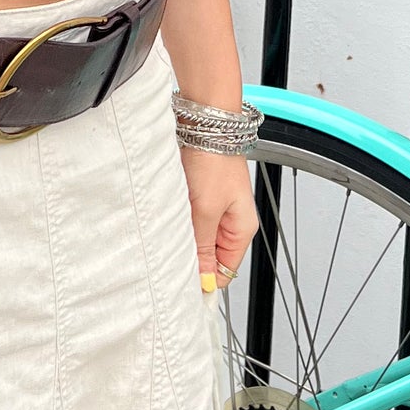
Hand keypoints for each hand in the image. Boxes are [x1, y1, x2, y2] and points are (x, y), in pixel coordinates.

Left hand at [182, 147, 256, 294]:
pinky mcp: (200, 197)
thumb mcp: (206, 211)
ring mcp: (215, 209)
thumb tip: (206, 281)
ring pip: (196, 238)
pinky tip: (168, 215)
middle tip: (171, 252)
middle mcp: (231, 222)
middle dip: (190, 257)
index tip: (181, 283)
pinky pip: (189, 221)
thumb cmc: (213, 161)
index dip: (205, 280)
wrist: (204, 126)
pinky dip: (177, 221)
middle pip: (210, 256)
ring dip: (182, 237)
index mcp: (241, 229)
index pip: (225, 272)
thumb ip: (203, 247)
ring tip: (170, 228)